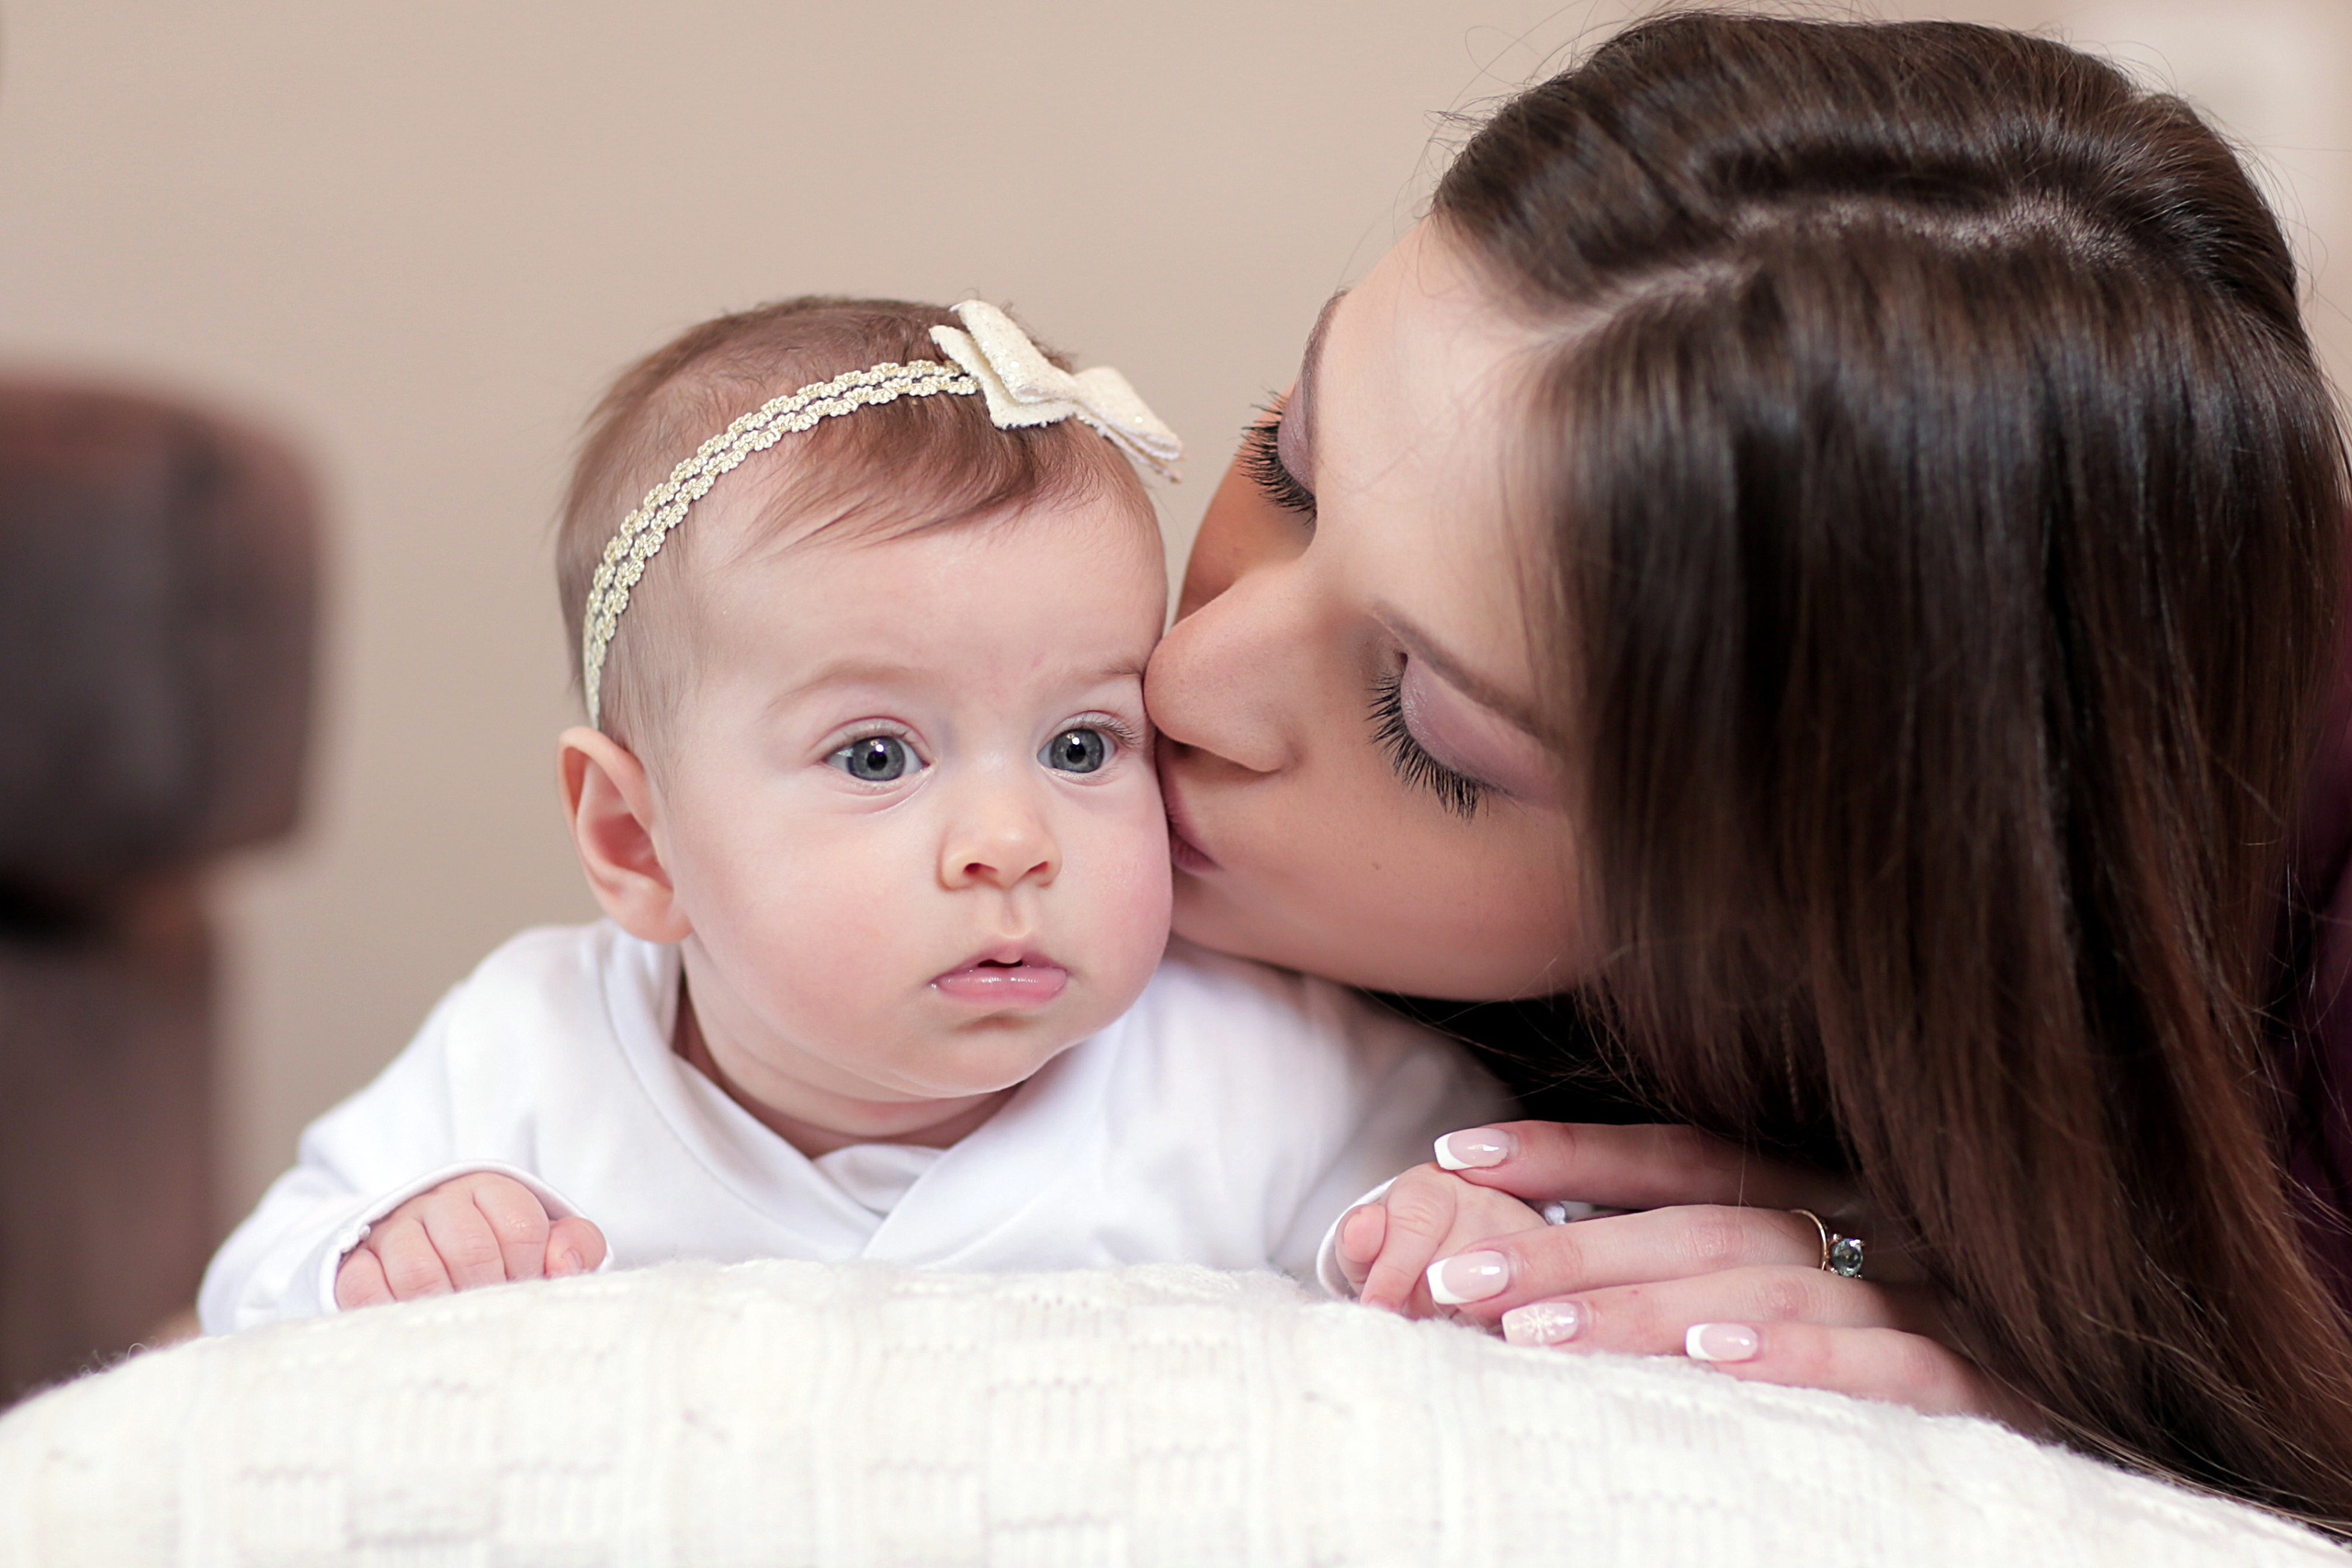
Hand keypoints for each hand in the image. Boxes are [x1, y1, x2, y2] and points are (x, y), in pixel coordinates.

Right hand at [333, 1171, 606, 1309]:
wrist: (426, 1257)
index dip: (530, 1267)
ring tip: (459, 1325)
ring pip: (418, 1270)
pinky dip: (392, 1312)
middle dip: (490, 1291)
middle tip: (494, 1315)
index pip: (521, 1225)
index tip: (527, 1288)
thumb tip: (563, 1266)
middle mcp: (438, 1202)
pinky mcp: (354, 1263)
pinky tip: (415, 1325)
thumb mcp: (546, 1244)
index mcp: (490, 1189)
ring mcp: (392, 1231)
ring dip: (444, 1307)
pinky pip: (364, 1287)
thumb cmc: (502, 1257)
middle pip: (471, 1248)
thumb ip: (574, 1245)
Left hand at [1342, 1121, 2022, 1424]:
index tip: (1456, 1154)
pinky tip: (1711, 1360)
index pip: (1687, 1154)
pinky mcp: (1996, 1374)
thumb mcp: (1830, 1268)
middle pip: (1703, 1225)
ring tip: (1532, 1335)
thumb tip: (1561, 1240)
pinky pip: (1888, 1361)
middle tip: (1457, 1281)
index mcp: (1837, 1182)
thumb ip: (1724, 1246)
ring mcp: (1940, 1289)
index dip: (1574, 1153)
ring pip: (1770, 1284)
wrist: (2127, 1378)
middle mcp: (1883, 1216)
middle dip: (1569, 1248)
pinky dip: (1797, 1354)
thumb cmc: (1946, 1331)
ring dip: (1643, 1306)